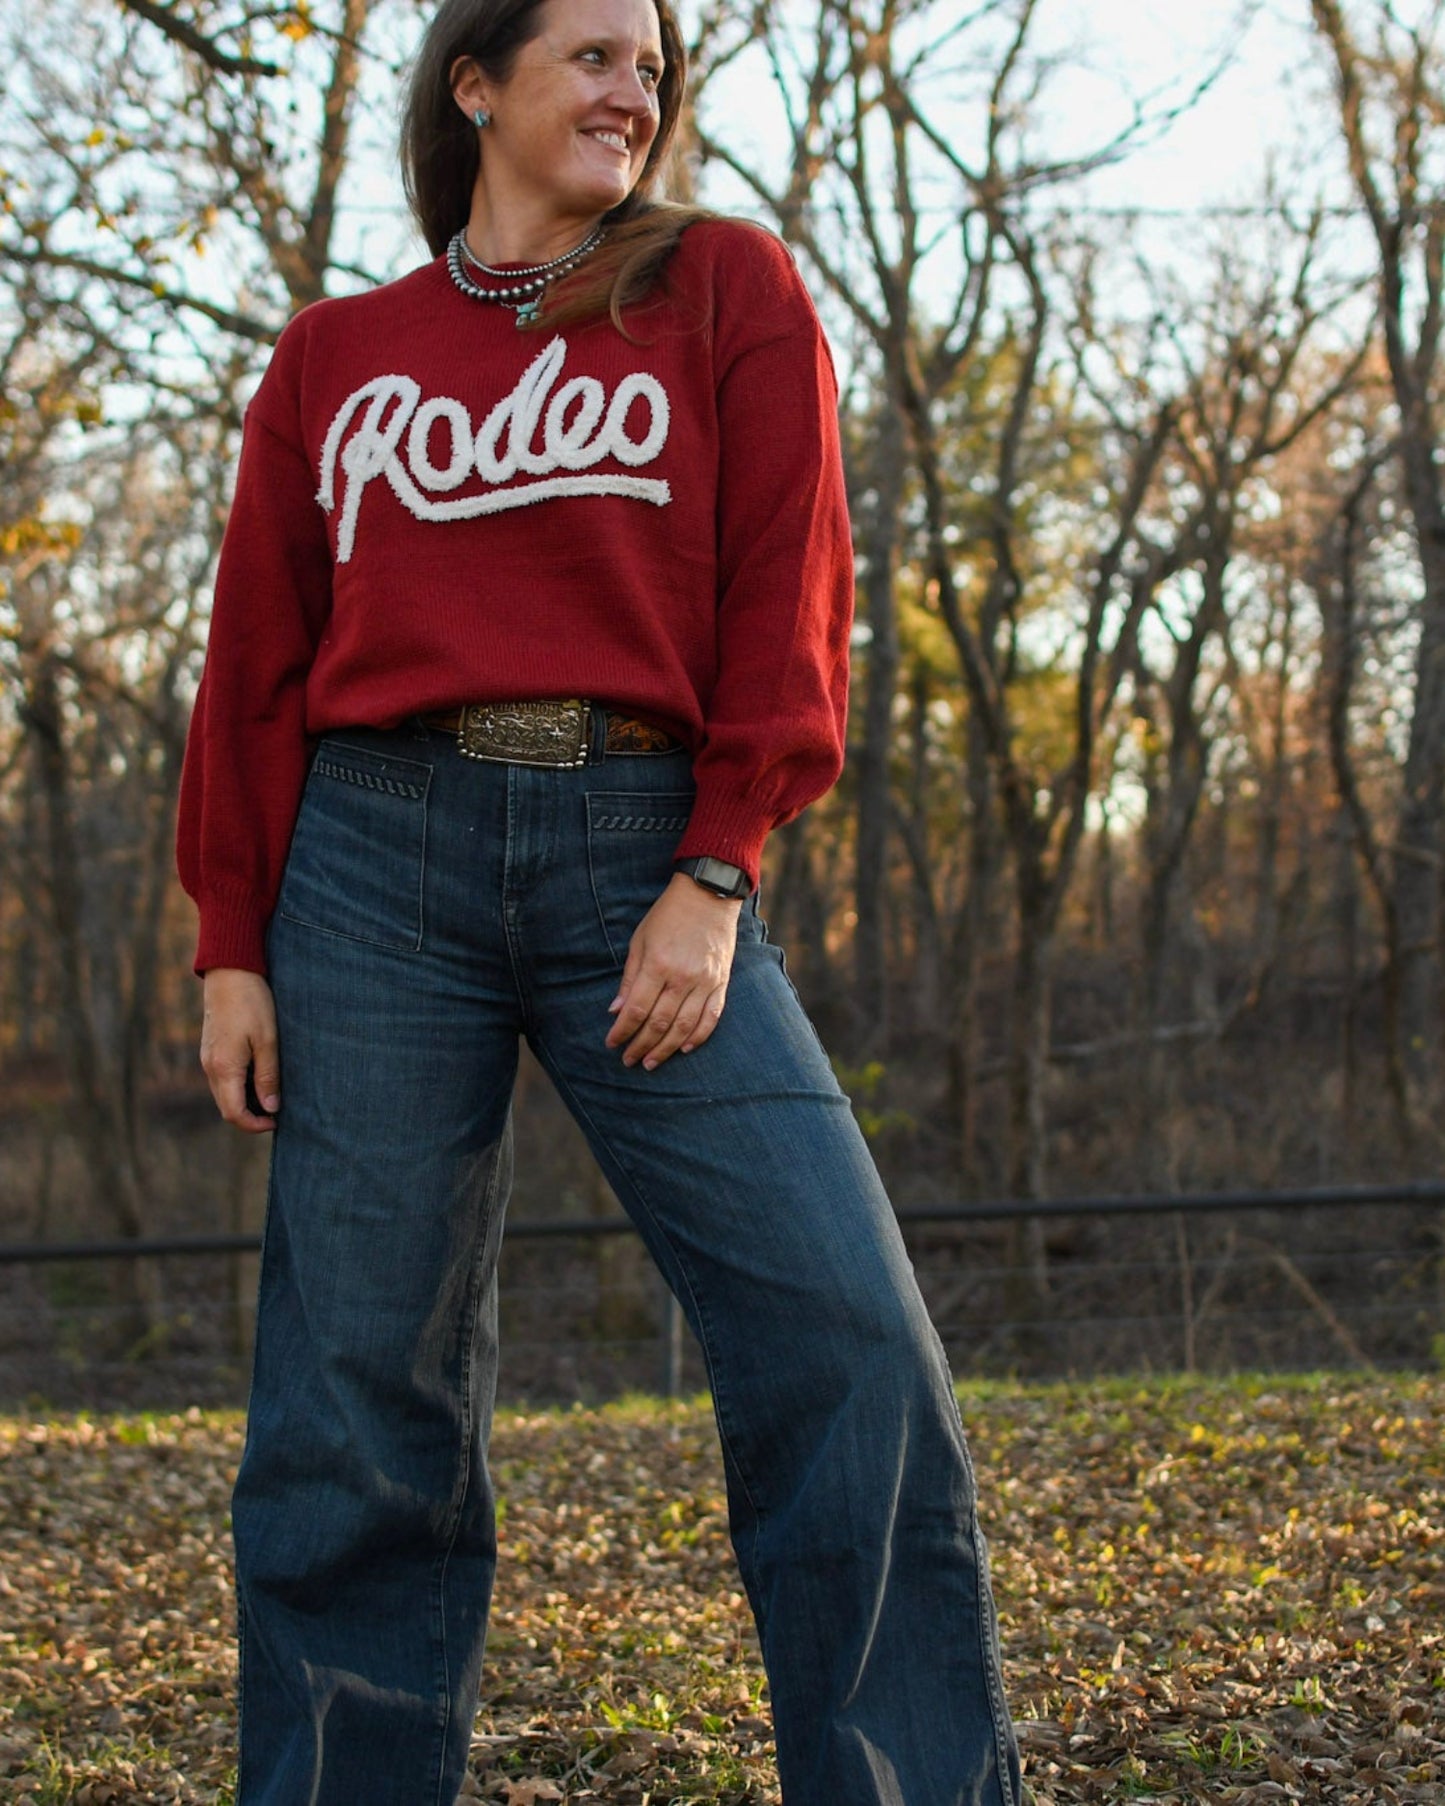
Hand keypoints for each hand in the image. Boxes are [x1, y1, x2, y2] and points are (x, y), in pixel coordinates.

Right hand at [200, 967, 280, 1132]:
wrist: (229, 972)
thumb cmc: (252, 1003)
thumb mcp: (268, 1041)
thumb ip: (268, 1076)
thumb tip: (271, 1108)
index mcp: (224, 1068)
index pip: (233, 1114)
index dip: (254, 1125)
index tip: (276, 1121)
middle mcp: (210, 1068)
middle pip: (226, 1108)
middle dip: (250, 1117)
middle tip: (277, 1111)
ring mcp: (207, 1058)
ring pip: (223, 1094)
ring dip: (245, 1101)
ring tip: (272, 1093)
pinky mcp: (210, 1049)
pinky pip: (222, 1079)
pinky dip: (239, 1086)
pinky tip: (259, 1076)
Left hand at [605, 873, 742, 1069]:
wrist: (709, 895)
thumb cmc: (668, 916)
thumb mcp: (640, 940)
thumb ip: (630, 979)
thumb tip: (616, 1011)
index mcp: (657, 964)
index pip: (637, 1009)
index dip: (622, 1031)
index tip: (612, 1044)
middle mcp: (682, 977)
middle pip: (659, 1023)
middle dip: (641, 1046)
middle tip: (628, 1061)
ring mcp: (705, 981)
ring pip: (684, 1026)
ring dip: (666, 1048)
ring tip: (651, 1063)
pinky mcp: (721, 982)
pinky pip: (712, 1017)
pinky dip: (698, 1036)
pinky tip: (684, 1048)